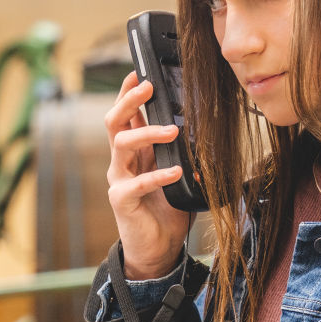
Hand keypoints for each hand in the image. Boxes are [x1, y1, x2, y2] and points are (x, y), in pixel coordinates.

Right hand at [105, 72, 192, 278]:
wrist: (156, 249)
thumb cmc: (167, 209)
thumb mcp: (179, 175)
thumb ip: (184, 154)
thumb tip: (205, 133)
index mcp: (135, 151)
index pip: (126, 115)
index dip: (128, 93)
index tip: (138, 72)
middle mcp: (122, 161)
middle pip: (115, 122)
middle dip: (129, 100)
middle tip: (147, 87)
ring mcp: (119, 179)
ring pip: (122, 145)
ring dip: (147, 133)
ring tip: (172, 130)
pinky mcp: (122, 200)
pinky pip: (136, 184)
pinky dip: (157, 176)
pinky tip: (175, 171)